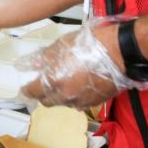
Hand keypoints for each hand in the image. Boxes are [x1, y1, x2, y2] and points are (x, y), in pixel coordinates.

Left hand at [18, 22, 147, 109]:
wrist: (121, 52)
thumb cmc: (89, 44)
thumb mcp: (61, 45)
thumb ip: (43, 58)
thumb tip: (27, 64)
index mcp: (53, 82)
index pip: (32, 92)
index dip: (27, 90)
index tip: (26, 86)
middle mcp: (65, 96)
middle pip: (47, 101)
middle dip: (43, 94)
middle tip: (44, 84)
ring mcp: (81, 101)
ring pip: (64, 104)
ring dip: (60, 96)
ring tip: (64, 83)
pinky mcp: (95, 102)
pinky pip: (79, 104)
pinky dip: (75, 98)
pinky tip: (79, 87)